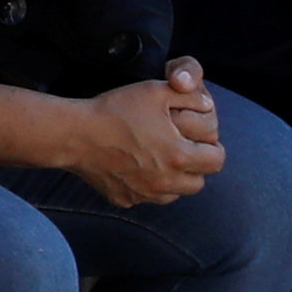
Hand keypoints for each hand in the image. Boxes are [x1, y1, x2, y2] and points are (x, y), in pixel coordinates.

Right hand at [68, 72, 223, 206]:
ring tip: (158, 158)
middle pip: (198, 182)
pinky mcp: (125, 200)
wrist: (74, 134)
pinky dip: (147, 187)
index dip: (212, 148)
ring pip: (174, 194)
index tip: (198, 140)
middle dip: (194, 166)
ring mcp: (144, 195)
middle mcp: (165, 182)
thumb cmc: (115, 110)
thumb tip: (208, 105)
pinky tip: (134, 167)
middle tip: (179, 148)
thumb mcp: (156, 91)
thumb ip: (190, 97)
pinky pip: (146, 198)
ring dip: (173, 180)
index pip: (216, 161)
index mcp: (178, 156)